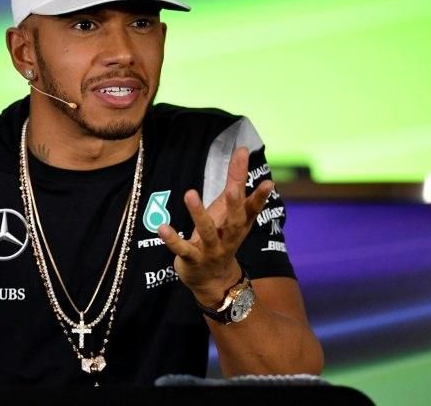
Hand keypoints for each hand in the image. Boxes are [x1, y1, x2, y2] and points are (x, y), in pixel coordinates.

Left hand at [157, 147, 272, 306]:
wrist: (213, 280)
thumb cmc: (221, 236)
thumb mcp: (229, 210)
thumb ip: (235, 180)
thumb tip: (243, 149)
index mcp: (239, 224)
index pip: (252, 209)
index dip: (260, 197)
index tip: (268, 183)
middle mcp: (229, 237)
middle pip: (235, 222)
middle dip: (235, 206)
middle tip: (233, 189)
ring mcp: (212, 250)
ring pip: (208, 232)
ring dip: (199, 214)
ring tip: (190, 194)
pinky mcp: (193, 259)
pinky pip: (182, 249)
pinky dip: (172, 239)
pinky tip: (162, 227)